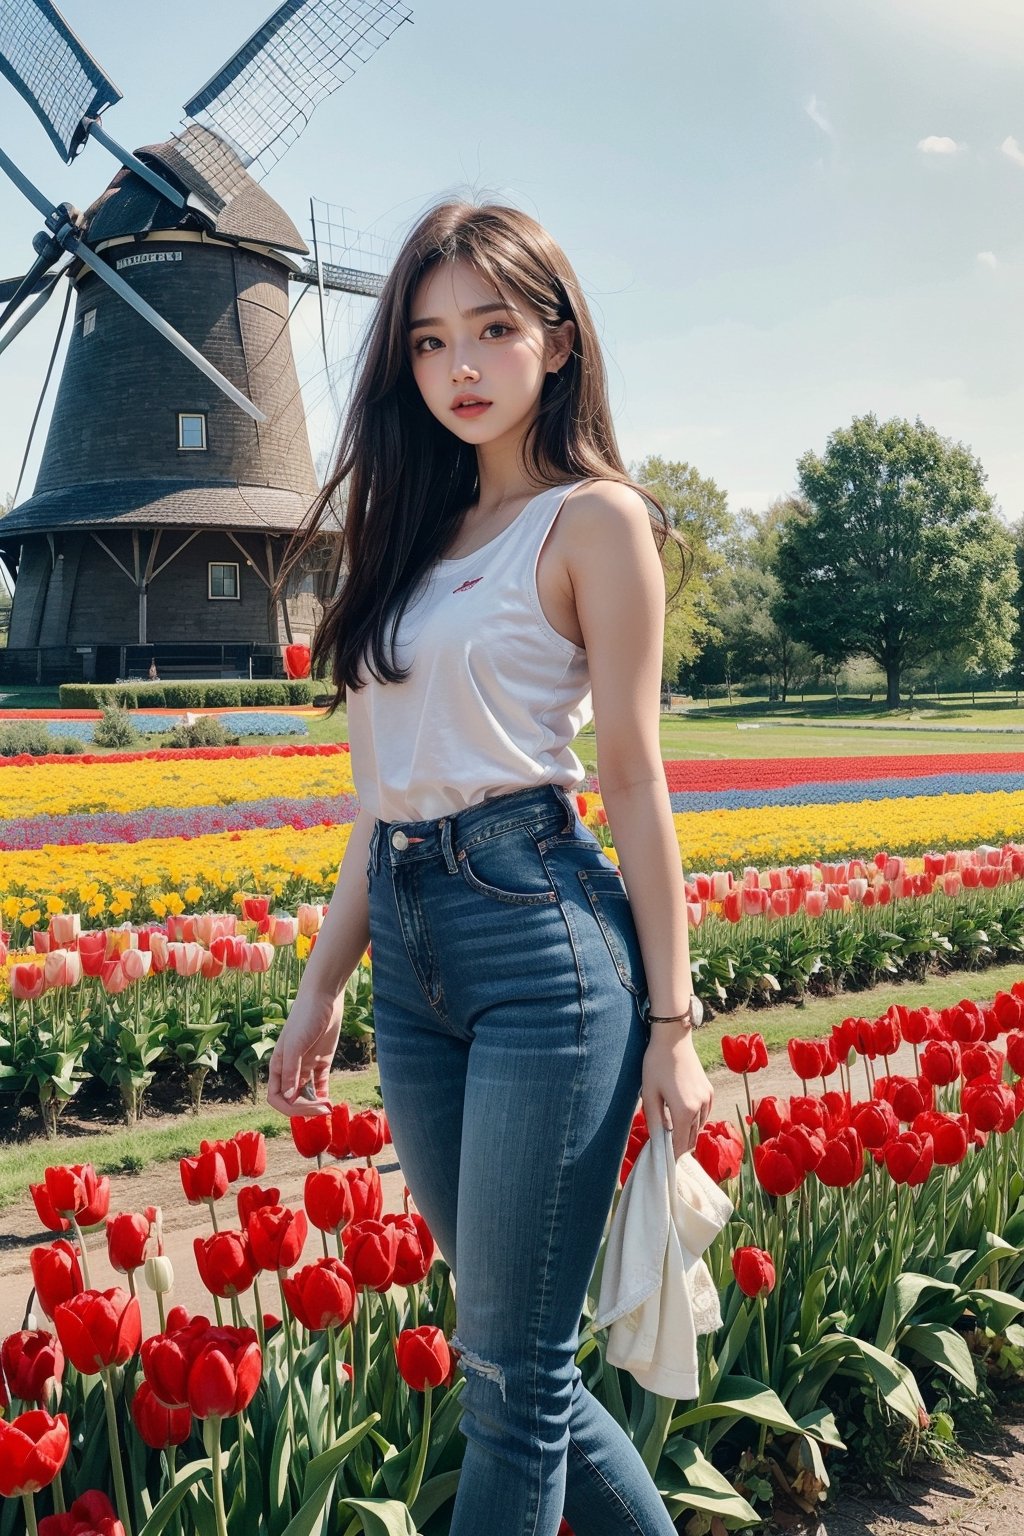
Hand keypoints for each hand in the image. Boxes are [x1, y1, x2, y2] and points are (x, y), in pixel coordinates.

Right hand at [266, 985, 344, 1117]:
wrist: (323, 998)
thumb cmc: (305, 1018)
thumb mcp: (295, 1045)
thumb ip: (290, 1071)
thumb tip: (287, 1097)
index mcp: (278, 1065)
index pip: (276, 1097)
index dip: (288, 1107)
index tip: (307, 1107)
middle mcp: (291, 1068)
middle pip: (292, 1098)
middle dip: (305, 1108)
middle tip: (324, 1109)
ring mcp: (306, 1065)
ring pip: (306, 1094)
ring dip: (314, 1104)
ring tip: (328, 1107)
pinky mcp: (321, 1060)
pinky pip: (319, 1083)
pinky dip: (323, 1094)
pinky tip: (330, 1100)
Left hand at [641, 1028, 713, 1160]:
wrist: (673, 1039)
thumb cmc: (656, 1064)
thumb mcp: (649, 1094)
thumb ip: (654, 1120)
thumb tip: (657, 1139)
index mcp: (685, 1110)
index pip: (681, 1144)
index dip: (672, 1155)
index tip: (665, 1161)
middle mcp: (700, 1107)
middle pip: (692, 1139)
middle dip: (680, 1147)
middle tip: (666, 1149)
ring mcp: (707, 1098)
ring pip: (699, 1127)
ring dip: (687, 1134)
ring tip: (671, 1132)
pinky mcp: (709, 1090)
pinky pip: (704, 1114)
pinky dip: (694, 1121)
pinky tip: (681, 1116)